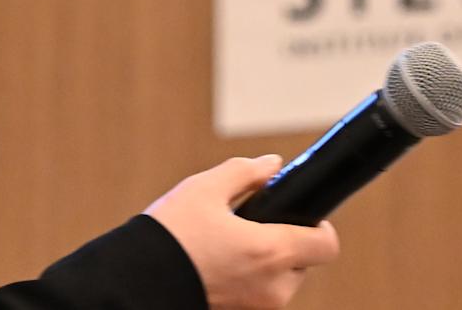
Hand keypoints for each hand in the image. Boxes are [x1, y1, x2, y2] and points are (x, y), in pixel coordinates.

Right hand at [145, 156, 340, 309]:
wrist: (135, 282)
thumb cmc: (169, 236)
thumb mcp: (204, 189)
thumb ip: (245, 172)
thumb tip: (272, 166)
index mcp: (271, 252)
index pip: (327, 245)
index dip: (319, 227)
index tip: (301, 217)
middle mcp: (272, 288)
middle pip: (303, 263)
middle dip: (285, 245)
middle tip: (253, 229)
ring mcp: (256, 308)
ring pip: (280, 283)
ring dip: (266, 266)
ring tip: (230, 248)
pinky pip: (258, 296)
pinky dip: (248, 282)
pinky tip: (221, 266)